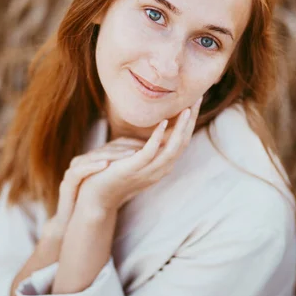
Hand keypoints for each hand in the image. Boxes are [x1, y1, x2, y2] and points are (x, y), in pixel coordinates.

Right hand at [47, 137, 145, 236]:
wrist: (74, 222)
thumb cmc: (96, 202)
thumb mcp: (114, 185)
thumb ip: (127, 173)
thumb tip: (152, 165)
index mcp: (97, 159)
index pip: (116, 145)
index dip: (133, 143)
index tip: (150, 144)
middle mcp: (85, 161)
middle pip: (106, 148)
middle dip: (125, 147)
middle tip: (143, 147)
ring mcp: (75, 170)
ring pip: (93, 156)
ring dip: (111, 154)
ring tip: (129, 154)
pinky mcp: (67, 182)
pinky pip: (78, 171)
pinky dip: (91, 166)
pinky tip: (105, 165)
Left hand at [70, 96, 202, 217]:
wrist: (97, 196)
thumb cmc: (113, 172)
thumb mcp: (134, 155)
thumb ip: (145, 144)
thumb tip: (152, 127)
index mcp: (161, 165)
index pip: (182, 141)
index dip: (190, 122)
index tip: (195, 101)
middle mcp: (160, 169)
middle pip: (182, 142)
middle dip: (190, 121)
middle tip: (198, 99)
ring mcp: (148, 171)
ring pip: (172, 148)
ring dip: (180, 128)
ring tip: (186, 109)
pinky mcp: (134, 169)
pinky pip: (150, 152)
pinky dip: (158, 137)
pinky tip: (163, 123)